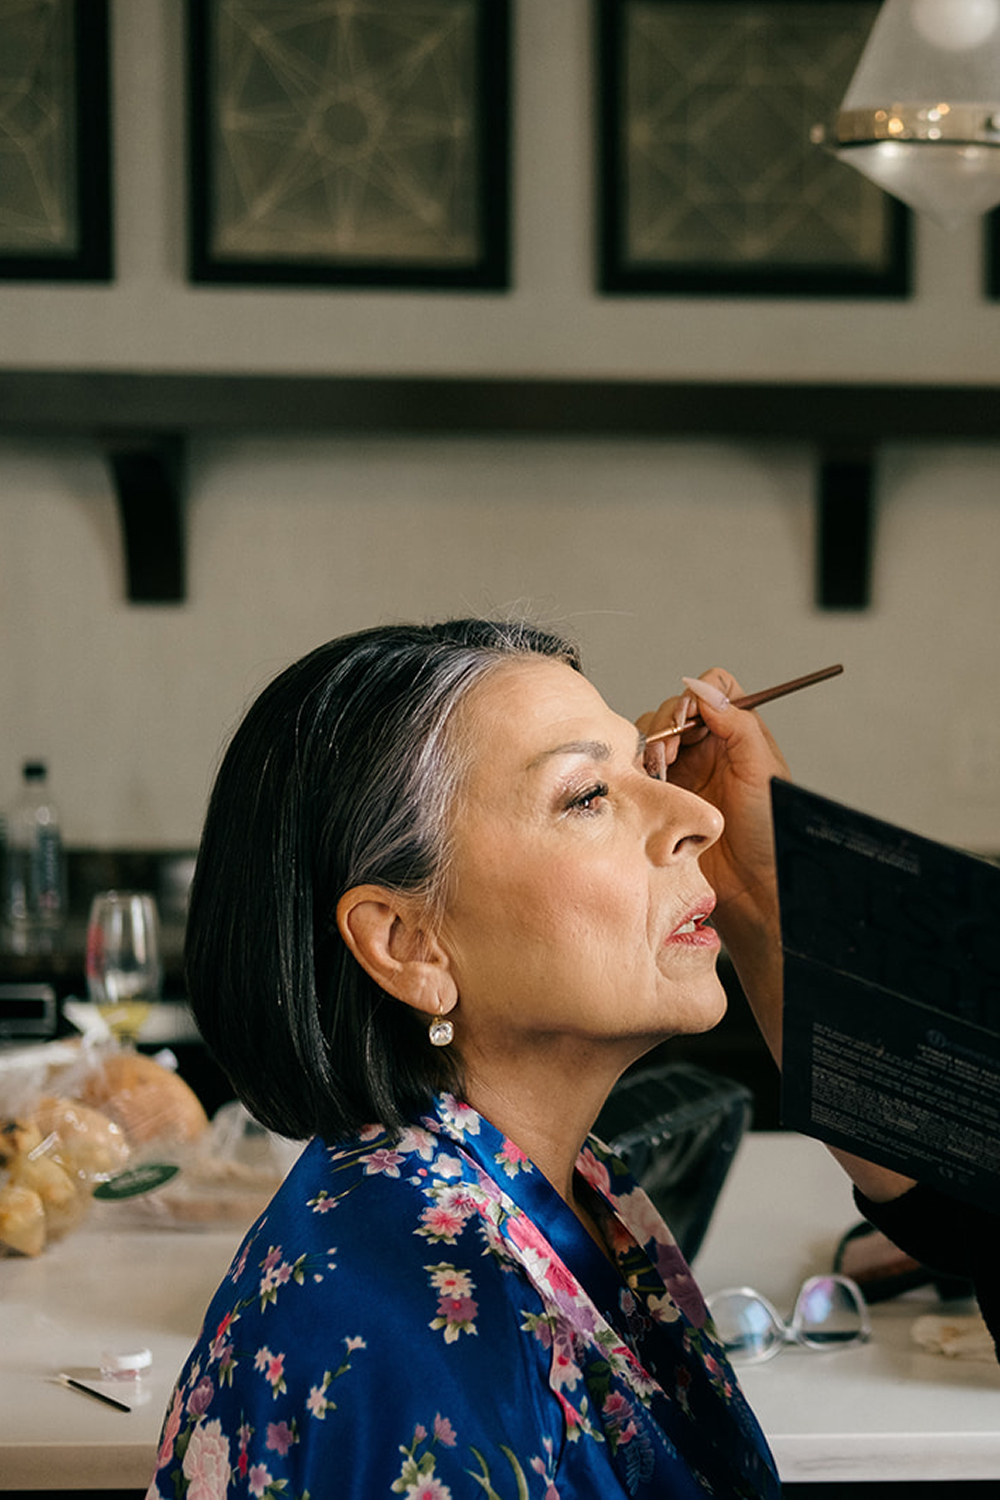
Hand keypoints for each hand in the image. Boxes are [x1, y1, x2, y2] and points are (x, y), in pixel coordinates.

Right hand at [637, 669, 789, 928]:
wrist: (751, 884)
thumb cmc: (768, 831)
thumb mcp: (761, 769)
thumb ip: (736, 724)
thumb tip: (702, 689)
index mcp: (737, 734)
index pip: (714, 689)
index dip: (696, 695)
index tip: (688, 719)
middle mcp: (708, 748)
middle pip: (674, 709)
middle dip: (666, 725)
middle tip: (670, 753)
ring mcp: (683, 771)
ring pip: (652, 736)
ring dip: (651, 747)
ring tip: (660, 774)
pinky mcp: (662, 796)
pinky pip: (638, 768)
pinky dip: (637, 769)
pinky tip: (649, 787)